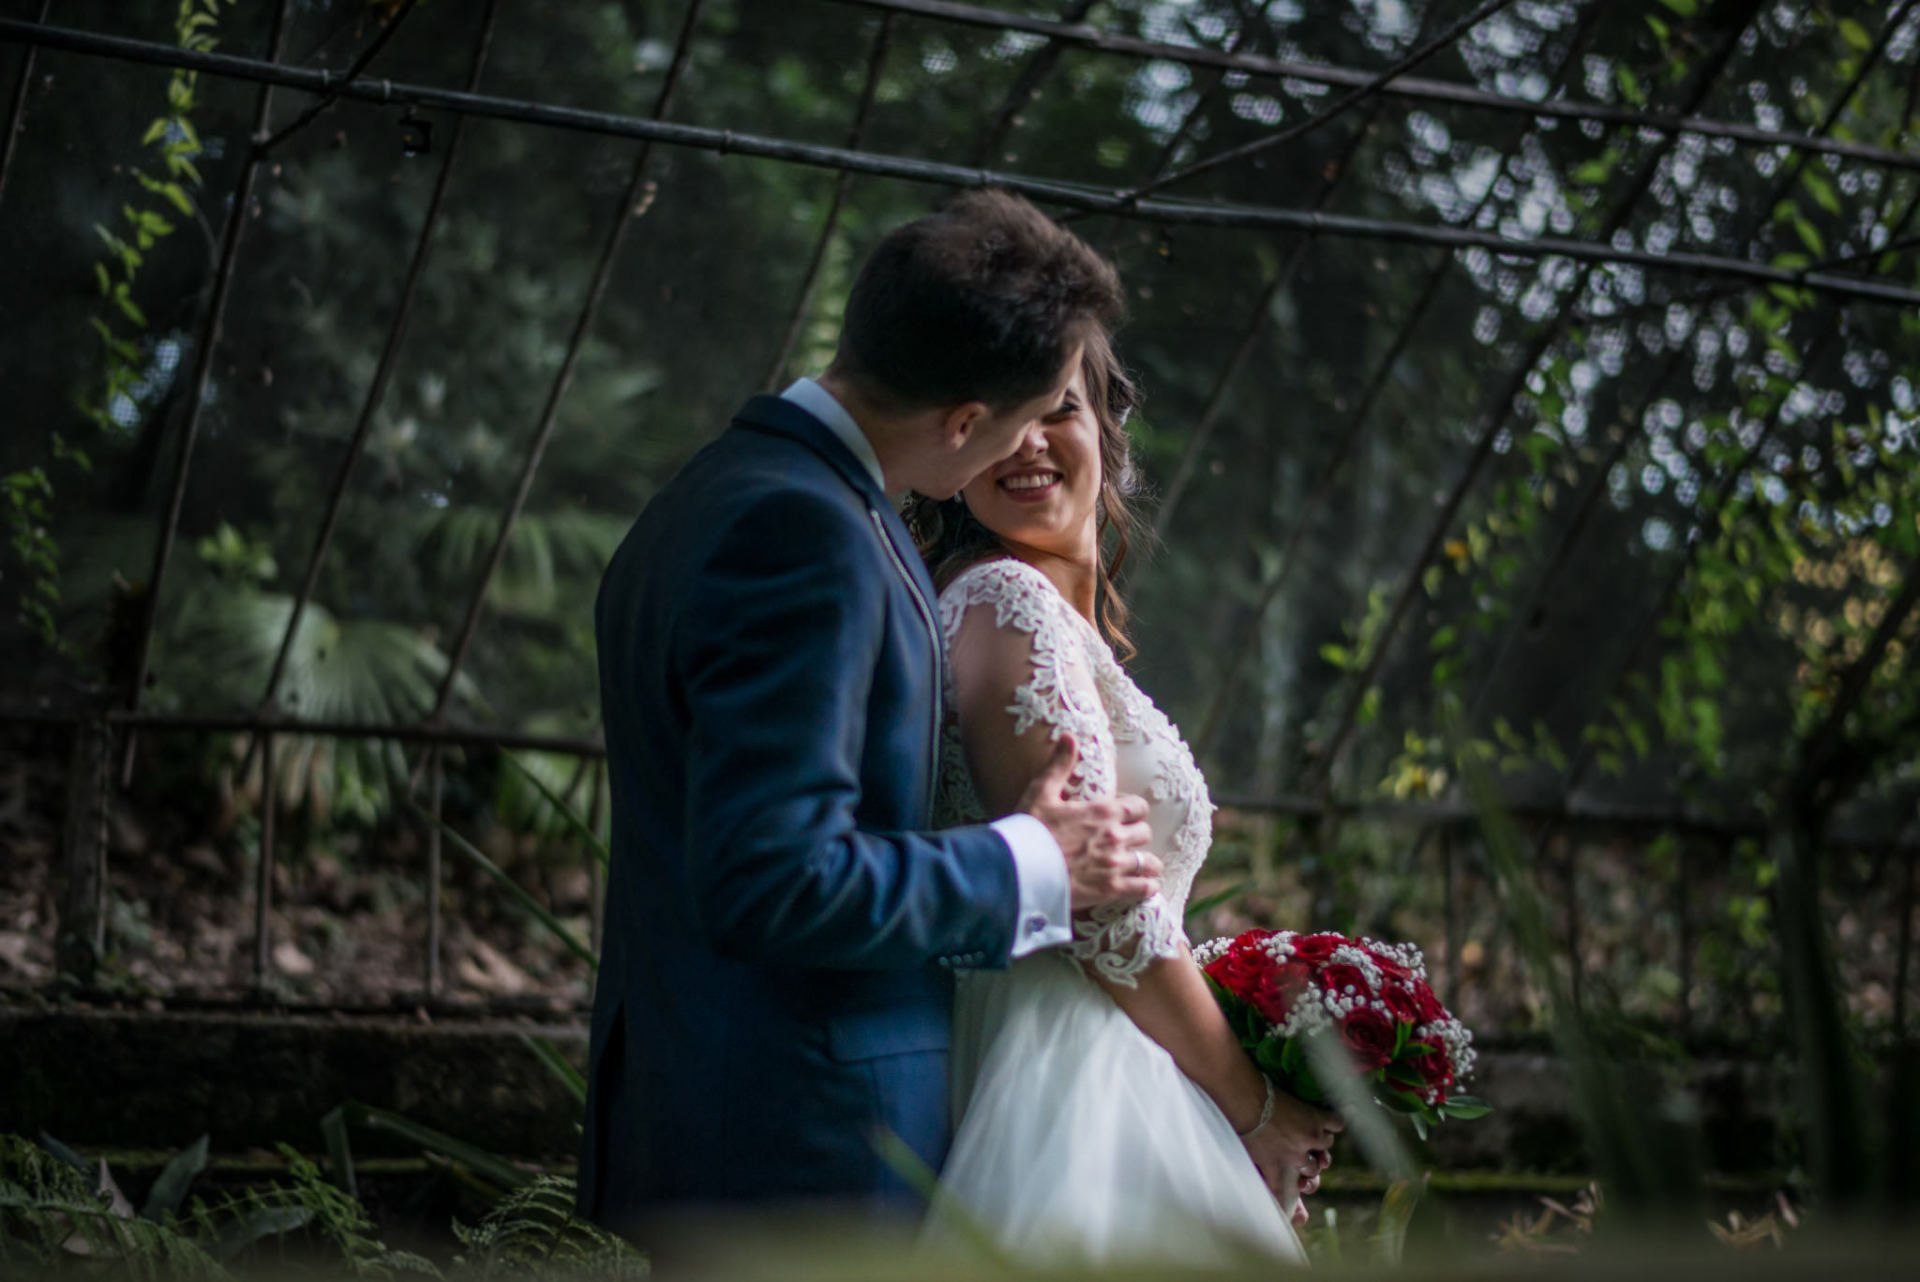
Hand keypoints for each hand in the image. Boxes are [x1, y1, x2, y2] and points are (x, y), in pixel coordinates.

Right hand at [1017, 735, 1160, 909]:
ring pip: (1150, 862)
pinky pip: (1145, 888)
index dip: (1133, 811)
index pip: (1138, 807)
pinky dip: (1147, 887)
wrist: (1019, 868)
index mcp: (1103, 811)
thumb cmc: (1029, 829)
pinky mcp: (1111, 890)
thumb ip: (1060, 764)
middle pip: (1144, 833)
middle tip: (1126, 842)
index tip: (1123, 816)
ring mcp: (1115, 864)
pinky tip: (1144, 887)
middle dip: (1136, 836)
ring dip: (1146, 863)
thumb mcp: (1042, 790)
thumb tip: (1069, 736)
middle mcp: (1115, 836)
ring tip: (1140, 867)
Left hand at [1238, 1086, 1341, 1211]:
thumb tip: (1259, 1187)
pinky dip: (1334, 1124)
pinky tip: (1327, 1123)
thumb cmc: (1241, 1125)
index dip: (1291, 1203)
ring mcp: (1310, 1138)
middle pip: (1312, 1169)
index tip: (1294, 1209)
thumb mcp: (1246, 1155)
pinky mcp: (1316, 1118)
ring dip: (1319, 1141)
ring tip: (1311, 1136)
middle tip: (1304, 1157)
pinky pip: (1336, 1125)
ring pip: (1326, 1145)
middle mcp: (1298, 1158)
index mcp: (1278, 1170)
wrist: (1246, 1100)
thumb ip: (1257, 1173)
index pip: (1284, 1193)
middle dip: (1308, 1164)